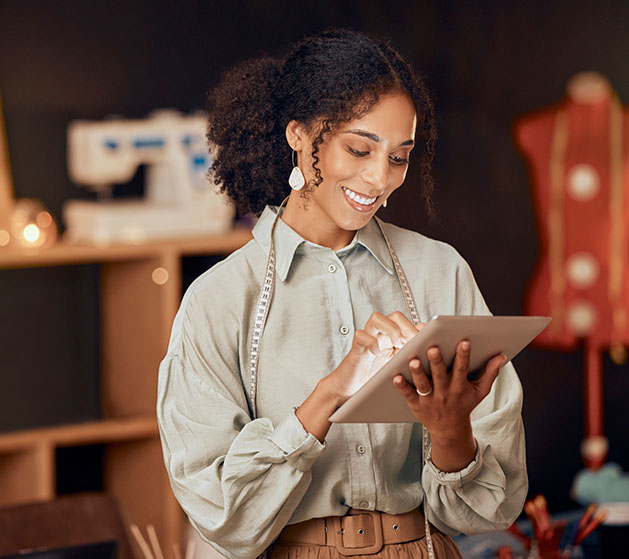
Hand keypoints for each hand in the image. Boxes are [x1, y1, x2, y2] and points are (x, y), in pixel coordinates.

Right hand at [326, 311, 423, 401]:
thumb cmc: (375, 380)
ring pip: (377, 318)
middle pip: (395, 316)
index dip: (418, 328)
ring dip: (390, 328)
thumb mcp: (398, 368)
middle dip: (407, 327)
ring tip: (396, 343)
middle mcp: (381, 335)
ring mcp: (368, 339)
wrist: (352, 391)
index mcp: (394, 339)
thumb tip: (431, 345)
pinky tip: (377, 352)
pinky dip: (370, 342)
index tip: (429, 340)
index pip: (409, 323)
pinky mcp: (356, 348)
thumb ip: (411, 355)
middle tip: (413, 341)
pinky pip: (361, 335)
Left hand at [393, 340, 505, 469]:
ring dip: (418, 373)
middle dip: (437, 361)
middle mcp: (445, 392)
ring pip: (423, 384)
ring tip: (413, 360)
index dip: (464, 355)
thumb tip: (501, 356)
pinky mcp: (416, 404)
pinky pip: (408, 395)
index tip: (464, 341)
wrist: (450, 430)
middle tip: (433, 347)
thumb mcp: (480, 391)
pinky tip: (395, 376)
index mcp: (460, 387)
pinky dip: (402, 386)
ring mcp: (430, 399)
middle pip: (440, 375)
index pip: (463, 369)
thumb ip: (490, 373)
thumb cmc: (464, 404)